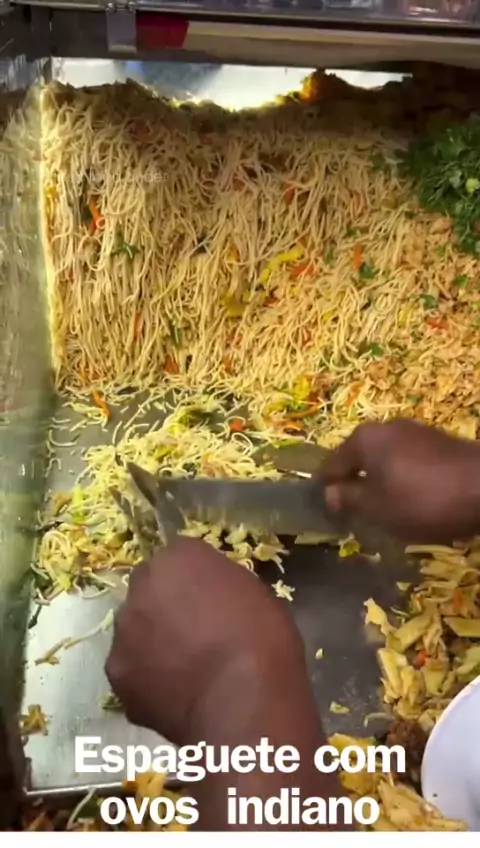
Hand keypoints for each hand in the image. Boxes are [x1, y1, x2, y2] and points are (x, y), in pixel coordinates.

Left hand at [106, 537, 343, 829]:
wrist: (244, 703)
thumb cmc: (264, 641)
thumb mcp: (254, 593)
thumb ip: (219, 584)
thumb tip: (208, 596)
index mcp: (179, 557)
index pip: (177, 558)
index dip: (192, 581)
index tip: (208, 600)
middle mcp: (142, 585)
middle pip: (148, 589)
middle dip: (164, 605)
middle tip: (193, 633)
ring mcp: (124, 630)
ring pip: (134, 629)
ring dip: (151, 641)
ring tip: (183, 670)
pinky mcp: (117, 672)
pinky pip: (132, 669)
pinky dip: (147, 679)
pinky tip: (175, 695)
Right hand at [321, 418, 479, 542]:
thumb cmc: (423, 500)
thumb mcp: (377, 508)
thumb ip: (348, 498)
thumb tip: (329, 492)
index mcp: (364, 439)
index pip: (331, 464)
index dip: (325, 488)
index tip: (325, 510)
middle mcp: (386, 427)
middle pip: (359, 458)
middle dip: (354, 483)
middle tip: (355, 513)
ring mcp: (415, 432)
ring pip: (385, 459)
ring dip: (381, 482)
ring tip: (385, 510)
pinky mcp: (438, 442)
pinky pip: (409, 461)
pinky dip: (404, 479)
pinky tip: (413, 500)